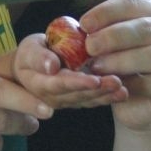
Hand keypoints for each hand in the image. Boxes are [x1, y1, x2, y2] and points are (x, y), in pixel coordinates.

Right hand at [11, 34, 126, 109]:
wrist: (31, 67)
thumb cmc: (31, 53)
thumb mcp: (29, 49)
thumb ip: (38, 57)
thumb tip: (51, 66)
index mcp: (40, 83)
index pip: (59, 84)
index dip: (77, 83)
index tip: (94, 80)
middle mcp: (53, 98)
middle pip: (77, 94)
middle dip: (98, 90)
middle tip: (117, 82)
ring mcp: (66, 101)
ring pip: (87, 100)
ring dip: (105, 95)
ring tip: (122, 89)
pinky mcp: (76, 101)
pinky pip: (92, 101)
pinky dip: (107, 98)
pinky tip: (122, 93)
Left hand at [80, 0, 150, 130]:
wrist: (138, 103)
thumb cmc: (120, 66)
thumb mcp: (106, 47)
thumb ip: (96, 35)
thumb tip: (74, 30)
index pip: (132, 3)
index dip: (107, 12)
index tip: (84, 24)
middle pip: (145, 27)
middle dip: (114, 36)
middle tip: (90, 46)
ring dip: (121, 60)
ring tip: (97, 68)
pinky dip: (134, 84)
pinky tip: (116, 86)